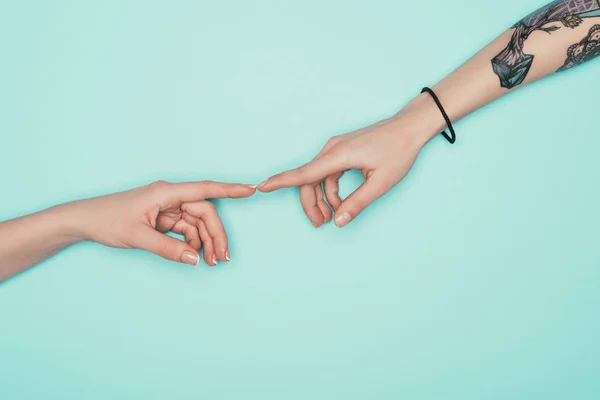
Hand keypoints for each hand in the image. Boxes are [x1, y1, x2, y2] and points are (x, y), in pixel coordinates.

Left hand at [69, 180, 255, 265]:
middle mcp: (170, 197)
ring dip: (206, 242)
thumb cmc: (107, 220)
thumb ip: (168, 249)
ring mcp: (167, 208)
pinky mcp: (163, 219)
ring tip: (211, 262)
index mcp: (166, 193)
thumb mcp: (137, 237)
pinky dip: (193, 243)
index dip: (230, 189)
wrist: (84, 221)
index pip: (205, 189)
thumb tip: (195, 259)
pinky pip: (186, 230)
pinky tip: (196, 256)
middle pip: (205, 212)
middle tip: (222, 258)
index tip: (251, 189)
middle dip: (216, 234)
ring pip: (197, 223)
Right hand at [258, 95, 443, 227]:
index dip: (281, 182)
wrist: (409, 127)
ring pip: (317, 177)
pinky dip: (329, 189)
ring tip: (330, 217)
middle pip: (308, 180)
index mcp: (338, 155)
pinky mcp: (342, 150)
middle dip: (310, 203)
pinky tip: (339, 202)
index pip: (304, 173)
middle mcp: (332, 149)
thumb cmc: (398, 151)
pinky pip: (327, 172)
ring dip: (320, 198)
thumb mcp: (381, 182)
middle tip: (319, 224)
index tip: (261, 186)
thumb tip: (338, 221)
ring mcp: (336, 148)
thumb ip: (357, 203)